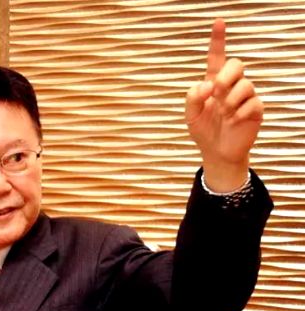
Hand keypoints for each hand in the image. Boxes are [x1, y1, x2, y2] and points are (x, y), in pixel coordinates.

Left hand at [185, 18, 262, 191]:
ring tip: (224, 113)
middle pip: (236, 64)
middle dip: (226, 76)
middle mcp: (230, 86)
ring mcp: (244, 97)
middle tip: (216, 93)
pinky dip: (239, 112)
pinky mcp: (255, 110)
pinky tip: (233, 121)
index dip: (218, 40)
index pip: (216, 58)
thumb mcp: (190, 115)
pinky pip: (252, 103)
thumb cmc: (203, 131)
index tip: (218, 23)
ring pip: (245, 84)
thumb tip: (207, 85)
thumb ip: (193, 97)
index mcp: (213, 83)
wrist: (216, 152)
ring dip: (230, 99)